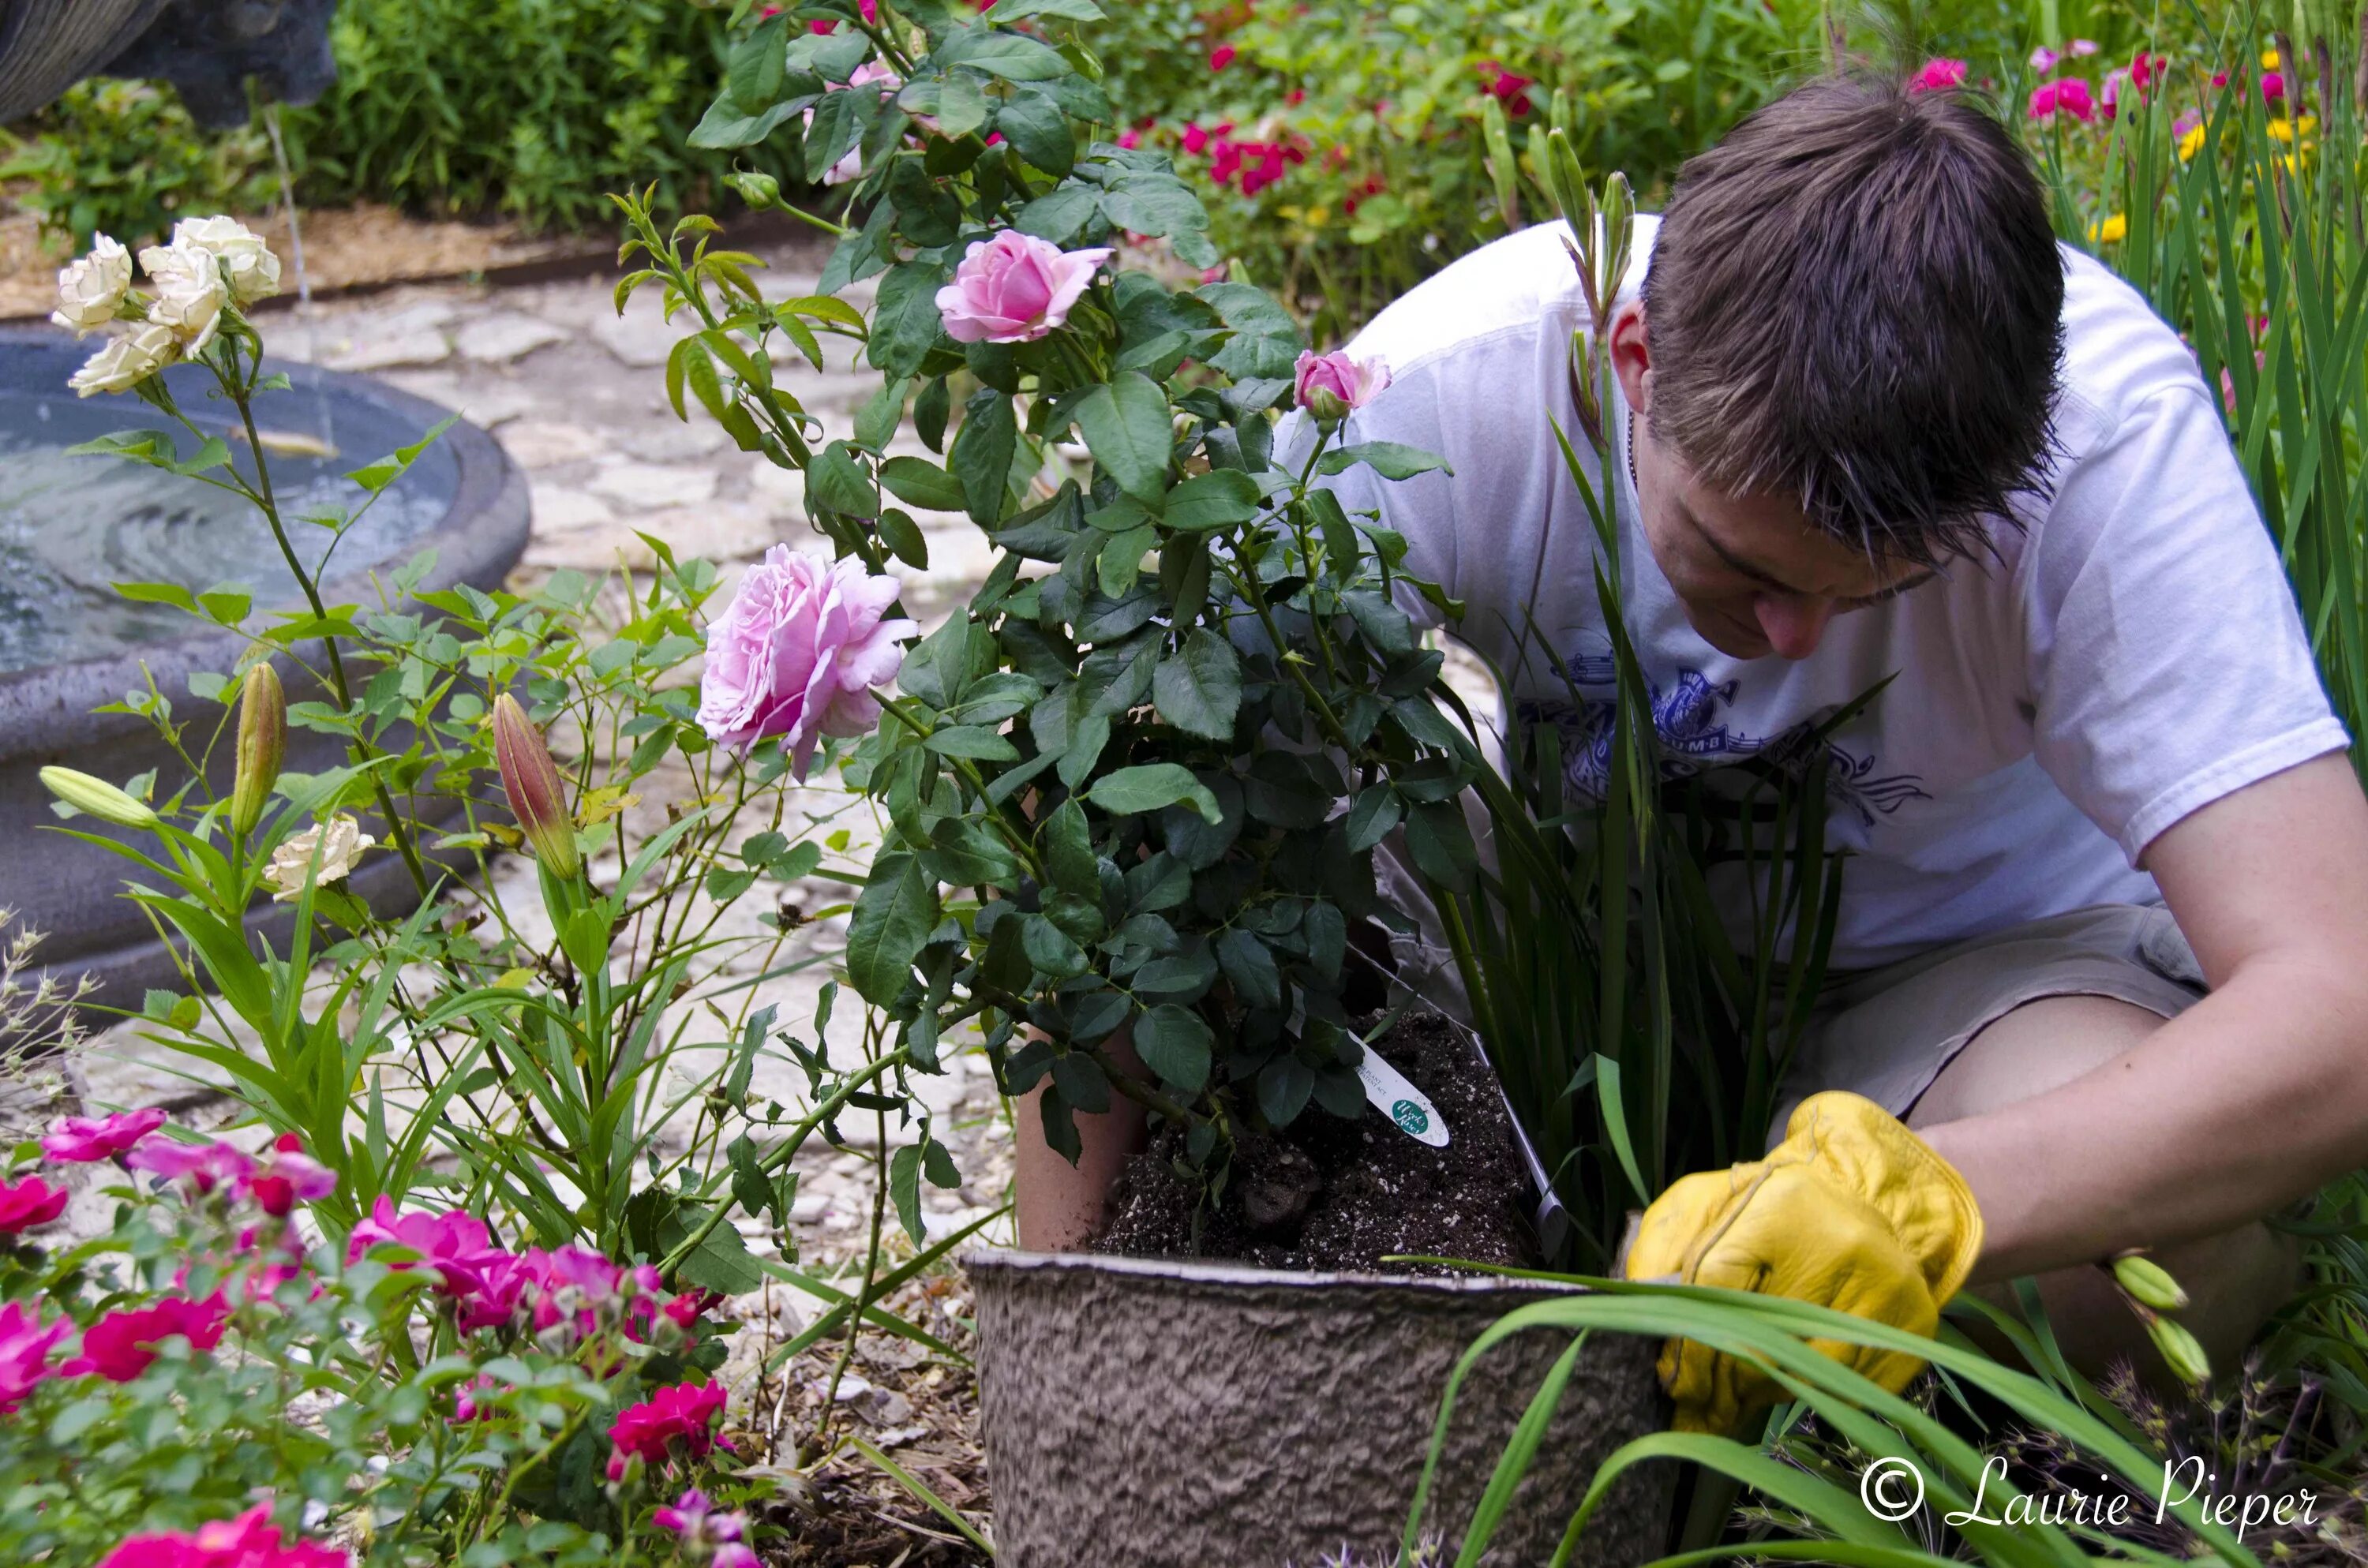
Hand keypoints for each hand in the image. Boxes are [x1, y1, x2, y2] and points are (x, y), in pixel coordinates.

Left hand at [1623, 1091, 1983, 1432]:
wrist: (1866, 1203)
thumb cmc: (1771, 1211)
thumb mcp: (1706, 1206)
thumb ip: (1663, 1248)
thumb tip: (1639, 1310)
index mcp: (1781, 1203)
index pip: (1717, 1285)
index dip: (1689, 1344)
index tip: (1672, 1381)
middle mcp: (1842, 1243)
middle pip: (1759, 1340)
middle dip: (1718, 1383)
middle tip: (1694, 1408)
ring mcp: (1886, 1288)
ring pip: (1802, 1373)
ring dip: (1759, 1393)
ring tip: (1737, 1392)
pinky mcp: (1912, 1327)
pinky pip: (1845, 1388)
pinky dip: (1806, 1392)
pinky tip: (1785, 1378)